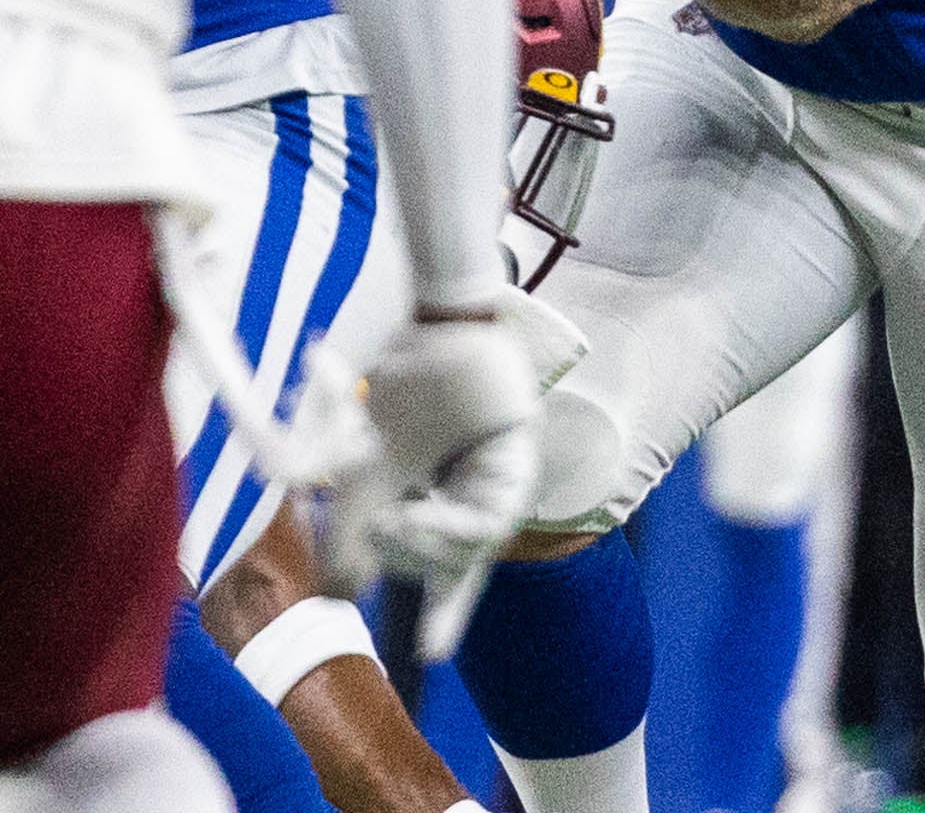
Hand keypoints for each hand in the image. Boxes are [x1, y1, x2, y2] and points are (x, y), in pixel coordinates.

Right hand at [320, 316, 538, 660]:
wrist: (423, 329)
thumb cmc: (395, 393)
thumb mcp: (359, 477)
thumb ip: (350, 535)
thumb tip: (344, 600)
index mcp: (438, 497)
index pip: (447, 568)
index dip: (444, 613)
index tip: (434, 656)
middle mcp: (474, 494)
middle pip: (446, 569)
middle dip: (404, 565)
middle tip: (377, 531)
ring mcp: (499, 481)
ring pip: (467, 557)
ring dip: (421, 549)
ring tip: (393, 518)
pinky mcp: (519, 466)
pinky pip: (487, 530)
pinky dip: (451, 531)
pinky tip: (421, 512)